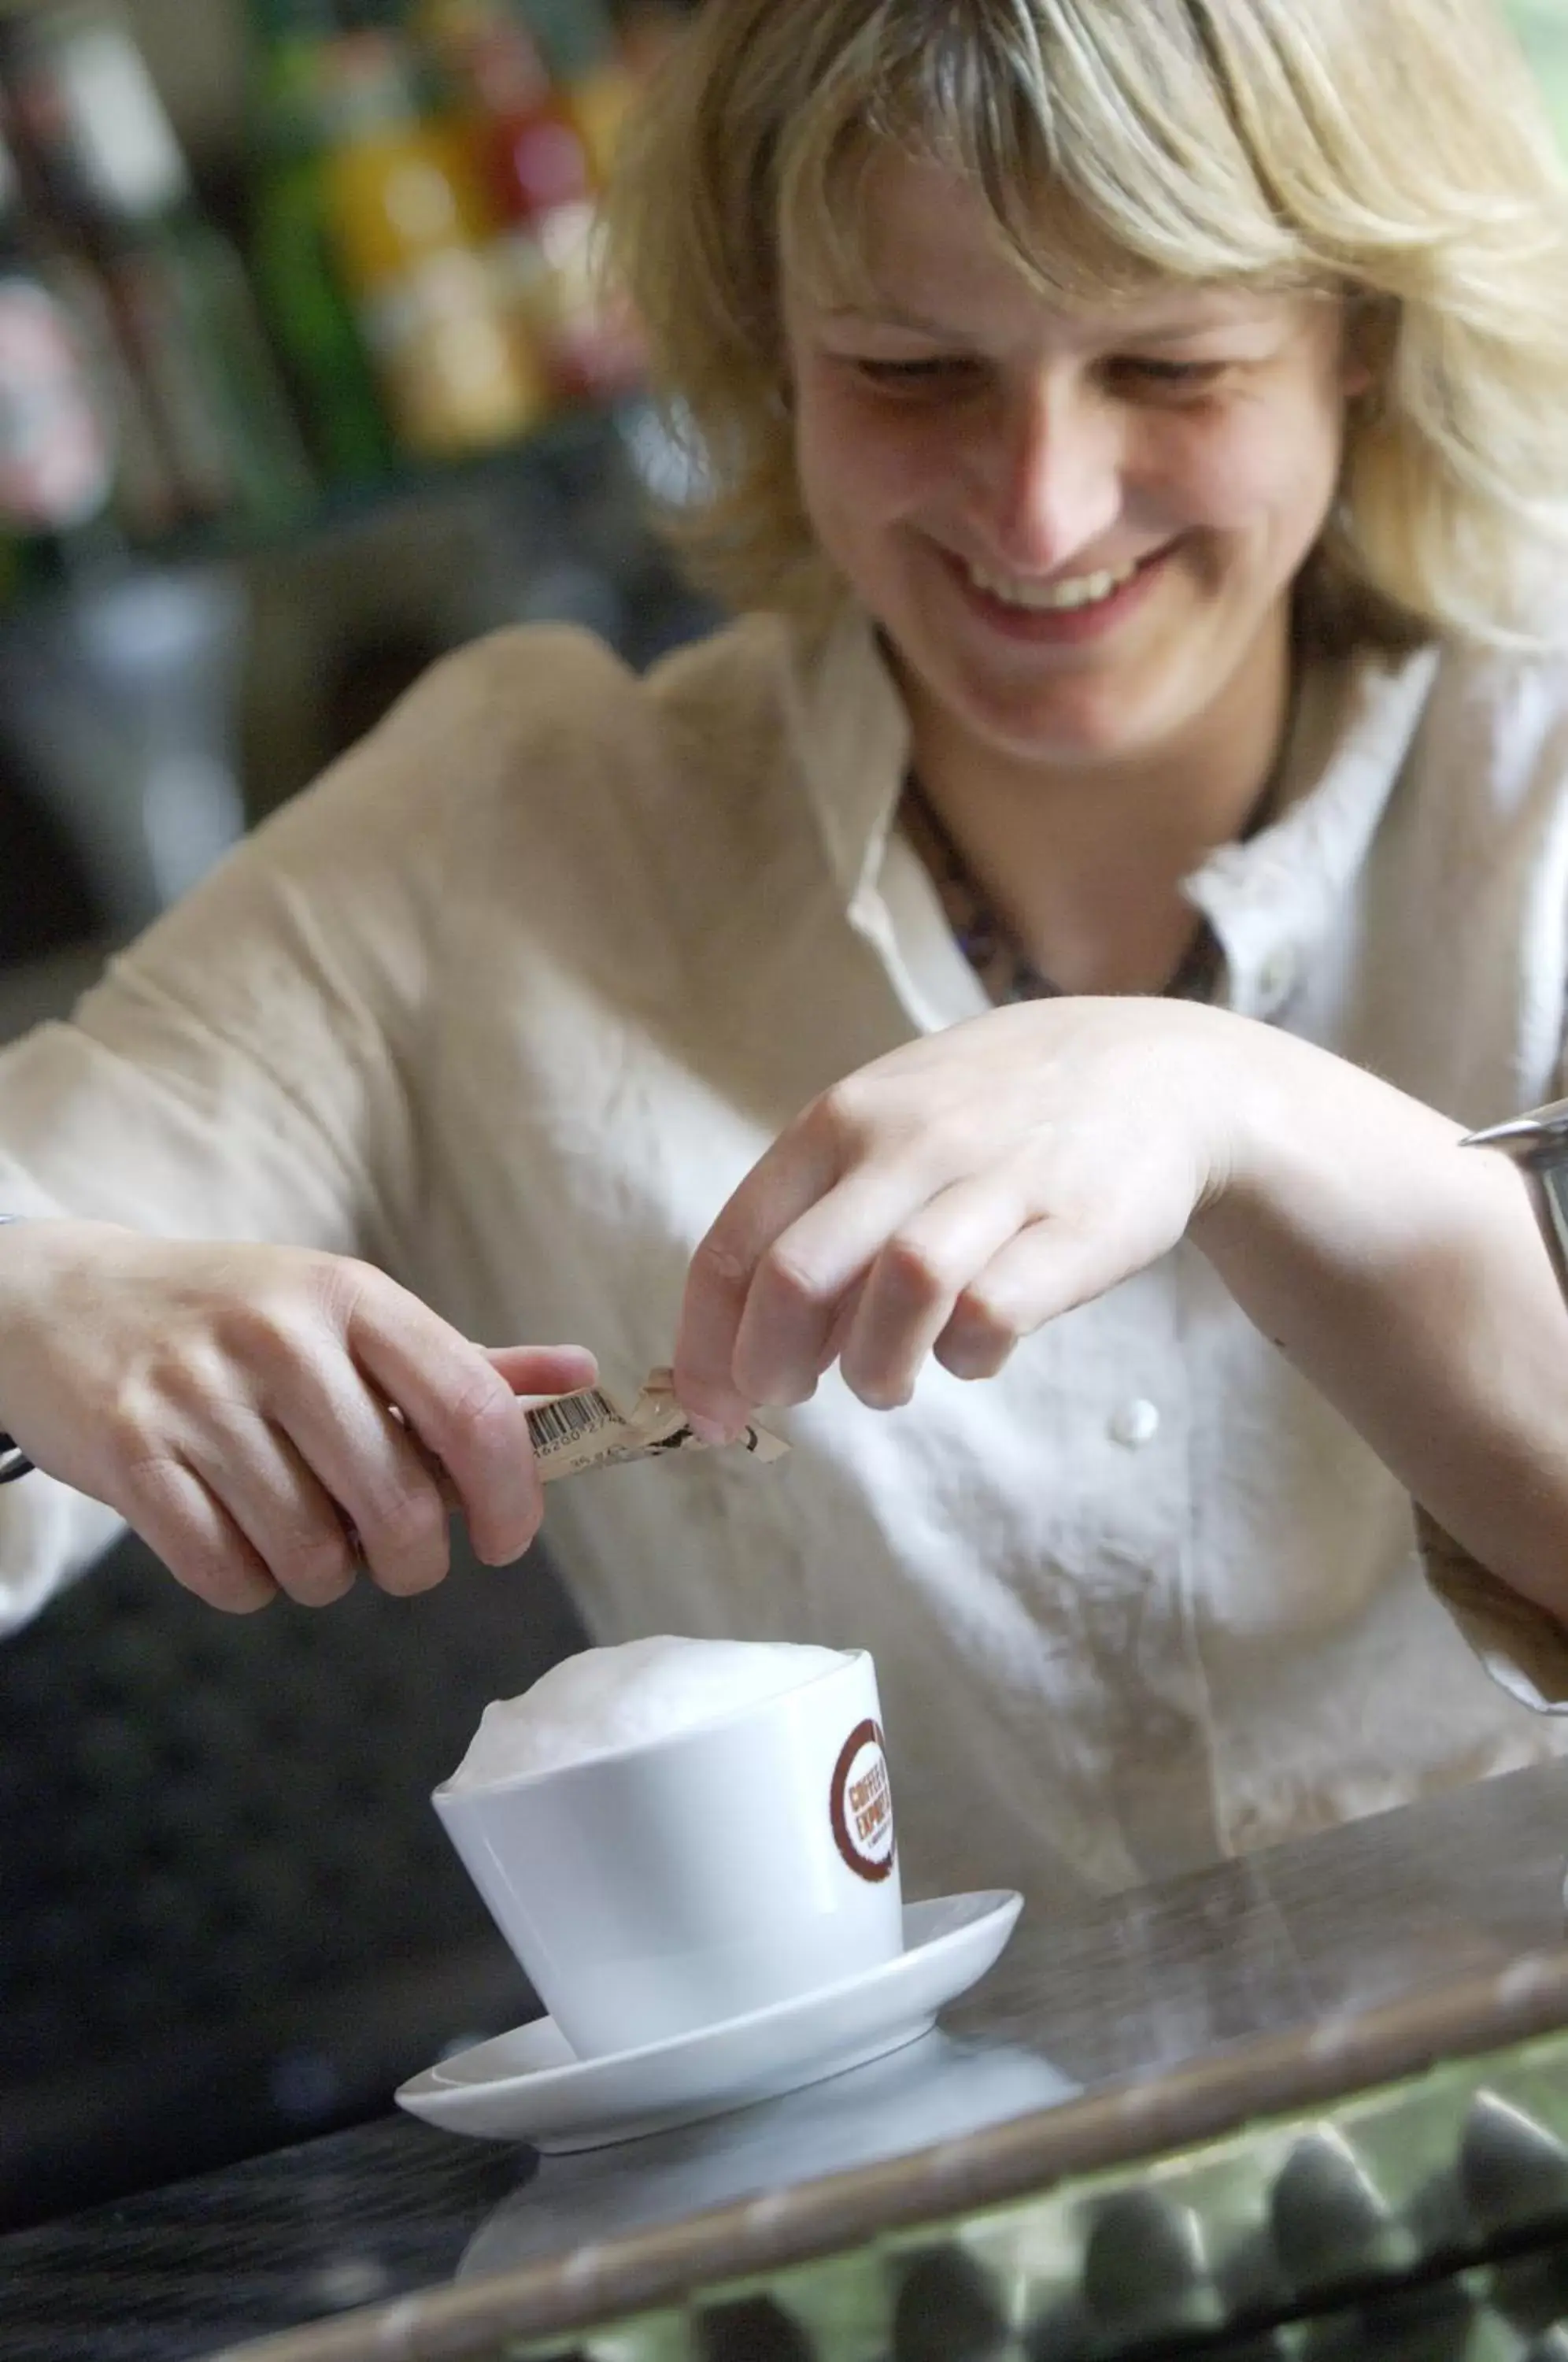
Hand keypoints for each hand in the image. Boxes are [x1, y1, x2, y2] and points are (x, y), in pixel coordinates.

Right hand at [0, 1220, 595, 1611]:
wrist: (60, 1301)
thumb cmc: (232, 1318)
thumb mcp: (345, 1313)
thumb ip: (461, 1360)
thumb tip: (581, 1379)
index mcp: (351, 1297)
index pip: (473, 1409)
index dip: (510, 1495)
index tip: (504, 1538)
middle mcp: (280, 1338)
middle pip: (401, 1506)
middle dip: (413, 1560)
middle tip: (395, 1552)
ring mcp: (199, 1397)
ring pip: (314, 1556)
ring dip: (324, 1575)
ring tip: (303, 1531)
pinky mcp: (130, 1455)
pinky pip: (227, 1574)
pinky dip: (248, 1583)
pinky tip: (238, 1538)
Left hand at [675, 998, 1249, 1432]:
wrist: (1161, 1072)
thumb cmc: (998, 1115)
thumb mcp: (895, 1125)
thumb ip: (824, 1218)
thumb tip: (753, 1344)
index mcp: (841, 1119)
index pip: (737, 1243)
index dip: (705, 1345)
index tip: (704, 1409)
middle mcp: (908, 1139)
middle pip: (797, 1274)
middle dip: (769, 1366)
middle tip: (788, 1399)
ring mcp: (997, 1178)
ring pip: (898, 1291)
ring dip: (873, 1368)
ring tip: (885, 1382)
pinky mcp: (1078, 1225)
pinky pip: (994, 1314)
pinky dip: (968, 1356)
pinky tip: (973, 1349)